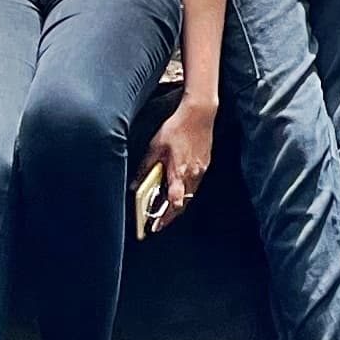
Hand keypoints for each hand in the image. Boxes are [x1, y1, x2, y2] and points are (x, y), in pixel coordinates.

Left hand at [143, 94, 214, 226]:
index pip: (174, 203)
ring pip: (189, 196)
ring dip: (177, 205)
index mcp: (179, 172)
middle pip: (182, 204)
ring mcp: (200, 171)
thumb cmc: (177, 128)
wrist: (199, 114)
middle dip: (170, 216)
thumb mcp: (155, 147)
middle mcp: (193, 175)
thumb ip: (145, 167)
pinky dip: (184, 192)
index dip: (165, 217)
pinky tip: (176, 189)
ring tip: (164, 210)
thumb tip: (134, 184)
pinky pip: (194, 185)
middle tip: (158, 224)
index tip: (155, 225)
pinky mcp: (204, 165)